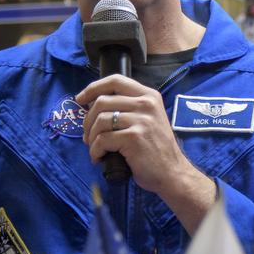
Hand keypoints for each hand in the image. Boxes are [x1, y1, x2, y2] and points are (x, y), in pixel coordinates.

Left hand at [75, 75, 215, 228]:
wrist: (172, 172)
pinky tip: (100, 158)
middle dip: (88, 120)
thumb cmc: (156, 149)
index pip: (115, 80)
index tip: (80, 99)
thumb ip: (129, 108)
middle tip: (88, 135)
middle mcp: (146, 104)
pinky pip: (102, 140)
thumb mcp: (149, 119)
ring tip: (95, 148)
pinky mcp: (133, 138)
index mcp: (149, 96)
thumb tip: (93, 105)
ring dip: (91, 137)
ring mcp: (141, 120)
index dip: (93, 88)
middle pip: (102, 101)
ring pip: (100, 121)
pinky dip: (95, 151)